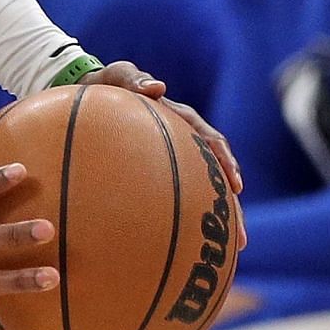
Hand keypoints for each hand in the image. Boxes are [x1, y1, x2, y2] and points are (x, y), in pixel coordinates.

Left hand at [80, 60, 245, 246]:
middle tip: (240, 238)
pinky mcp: (153, 173)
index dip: (225, 162)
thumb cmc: (104, 84)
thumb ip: (133, 78)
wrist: (89, 93)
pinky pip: (172, 198)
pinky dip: (180, 220)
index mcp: (179, 119)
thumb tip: (157, 87)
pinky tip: (178, 249)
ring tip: (227, 254)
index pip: (210, 141)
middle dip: (231, 208)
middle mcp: (182, 142)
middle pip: (214, 177)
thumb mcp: (116, 75)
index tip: (235, 185)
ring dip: (215, 220)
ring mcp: (171, 159)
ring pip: (200, 193)